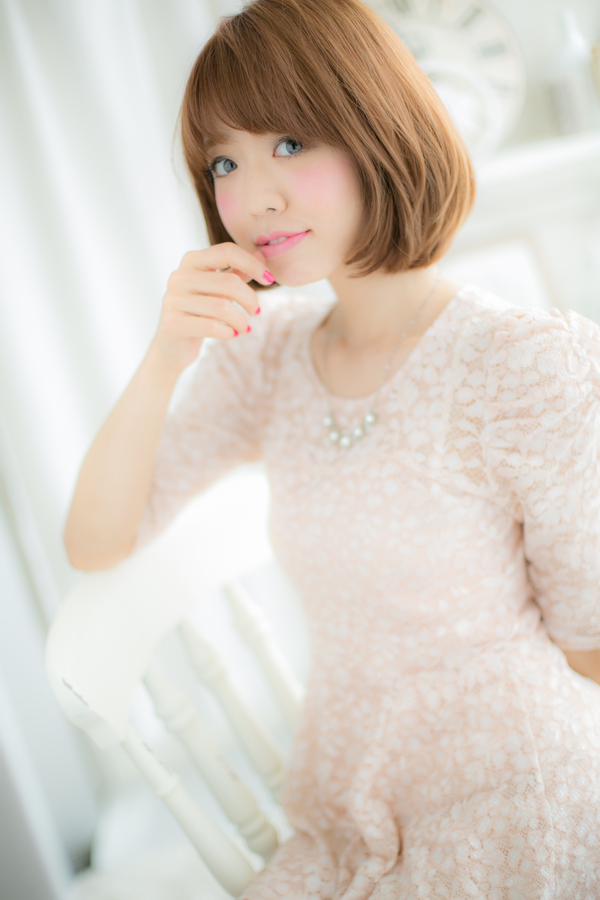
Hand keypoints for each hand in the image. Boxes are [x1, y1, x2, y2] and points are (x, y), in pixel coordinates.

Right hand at [150, 243, 272, 373]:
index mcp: (191, 261)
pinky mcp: (173, 323)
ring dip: (241, 321)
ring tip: (244, 328)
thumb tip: (262, 253)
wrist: (173, 345)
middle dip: (250, 299)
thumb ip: (237, 271)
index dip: (252, 264)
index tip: (269, 279)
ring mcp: (174, 300)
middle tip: (256, 311)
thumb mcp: (219, 289)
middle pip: (229, 282)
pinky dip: (228, 332)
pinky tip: (231, 334)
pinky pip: (212, 326)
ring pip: (222, 307)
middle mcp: (179, 276)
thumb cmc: (200, 312)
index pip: (227, 252)